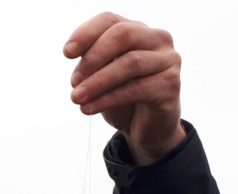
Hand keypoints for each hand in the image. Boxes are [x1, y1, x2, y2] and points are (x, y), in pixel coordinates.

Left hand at [64, 12, 186, 164]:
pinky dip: (108, 99)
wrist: (145, 129)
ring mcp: (168, 60)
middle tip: (73, 82)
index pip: (110, 20)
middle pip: (122, 35)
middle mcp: (157, 39)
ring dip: (98, 82)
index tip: (66, 53)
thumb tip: (73, 52)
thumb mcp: (102, 76)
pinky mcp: (171, 84)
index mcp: (138, 30)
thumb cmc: (123, 98)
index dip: (86, 33)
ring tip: (77, 98)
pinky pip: (136, 89)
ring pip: (129, 63)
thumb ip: (91, 61)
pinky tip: (90, 108)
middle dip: (93, 58)